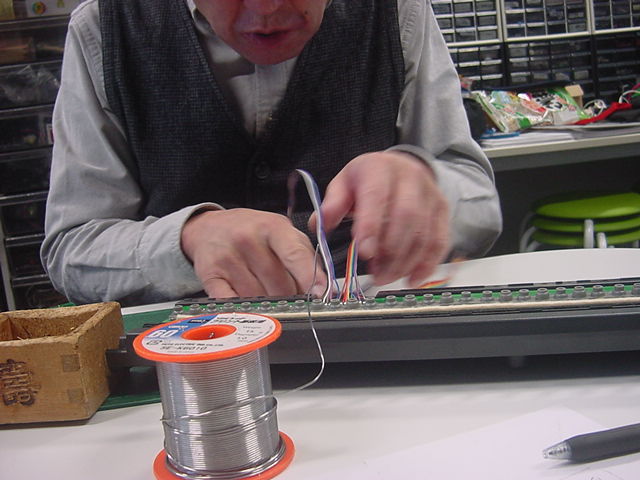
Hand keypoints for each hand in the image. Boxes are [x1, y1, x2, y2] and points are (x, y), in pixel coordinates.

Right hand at [181, 208, 325, 297]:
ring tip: (266, 291)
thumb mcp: (281, 232)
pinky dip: (245, 310)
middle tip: (287, 291)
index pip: (294, 255)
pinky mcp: (210, 276)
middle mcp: (248, 239)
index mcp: (271, 227)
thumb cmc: (252, 231)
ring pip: (259, 299)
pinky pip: (233, 303)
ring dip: (268, 304)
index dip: (309, 277)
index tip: (320, 293)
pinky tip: (250, 305)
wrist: (209, 228)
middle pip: (279, 285)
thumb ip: (303, 255)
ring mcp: (227, 258)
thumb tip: (321, 287)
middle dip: (289, 295)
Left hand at [314, 151, 449, 286]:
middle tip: (375, 274)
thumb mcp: (344, 184)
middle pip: (406, 217)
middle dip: (391, 251)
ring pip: (424, 232)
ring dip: (406, 262)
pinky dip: (427, 264)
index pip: (377, 196)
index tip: (364, 253)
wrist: (401, 167)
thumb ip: (332, 205)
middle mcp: (410, 178)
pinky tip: (412, 279)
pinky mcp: (442, 211)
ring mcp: (430, 195)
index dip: (372, 226)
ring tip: (387, 277)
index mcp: (379, 169)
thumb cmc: (369, 178)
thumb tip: (318, 226)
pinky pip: (440, 241)